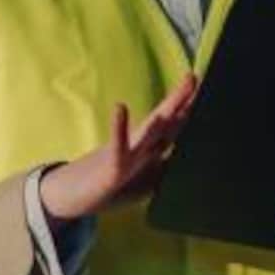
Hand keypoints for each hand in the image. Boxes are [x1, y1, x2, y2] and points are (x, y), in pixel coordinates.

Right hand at [39, 74, 197, 222]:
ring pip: (151, 130)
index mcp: (148, 151)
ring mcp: (126, 155)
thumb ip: (163, 171)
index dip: (190, 111)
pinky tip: (120, 108)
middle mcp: (139, 148)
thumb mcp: (143, 184)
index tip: (205, 89)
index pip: (174, 129)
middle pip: (167, 122)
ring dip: (167, 110)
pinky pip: (117, 147)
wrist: (69, 198)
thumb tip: (184, 161)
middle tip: (195, 76)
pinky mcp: (111, 168)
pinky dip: (120, 128)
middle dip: (182, 101)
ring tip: (181, 90)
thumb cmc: (107, 189)